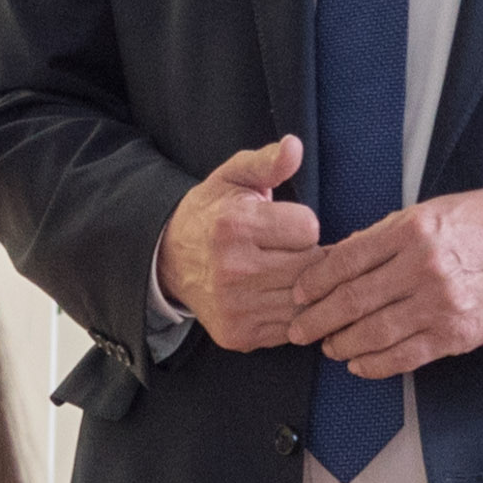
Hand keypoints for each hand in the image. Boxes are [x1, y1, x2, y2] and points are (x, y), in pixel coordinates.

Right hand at [159, 139, 322, 351]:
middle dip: (308, 256)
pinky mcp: (238, 335)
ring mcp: (235, 308)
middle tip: (291, 250)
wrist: (170, 259)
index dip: (302, 224)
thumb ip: (267, 161)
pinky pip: (291, 328)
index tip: (286, 224)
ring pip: (305, 301)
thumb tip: (294, 146)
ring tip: (287, 271)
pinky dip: (291, 312)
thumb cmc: (213, 213)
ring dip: (304, 287)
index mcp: (235, 226)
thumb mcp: (234, 177)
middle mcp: (234, 270)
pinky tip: (276, 296)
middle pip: (311, 267)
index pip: (308, 228)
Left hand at [289, 191, 482, 380]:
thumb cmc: (477, 225)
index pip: (346, 261)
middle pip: (353, 300)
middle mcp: (423, 268)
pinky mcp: (455, 334)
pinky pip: (404, 356)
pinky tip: (359, 363)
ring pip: (374, 333)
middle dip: (317, 320)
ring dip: (342, 344)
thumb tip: (337, 260)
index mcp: (412, 231)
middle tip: (299, 330)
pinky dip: (375, 364)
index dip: (314, 282)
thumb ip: (382, 236)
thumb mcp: (427, 213)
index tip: (298, 294)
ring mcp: (439, 305)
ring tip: (328, 346)